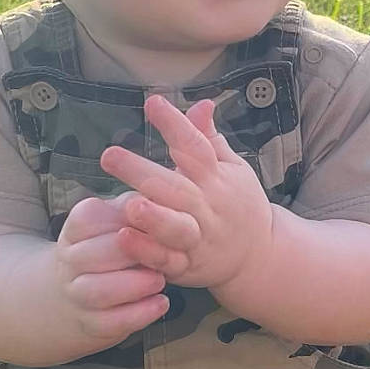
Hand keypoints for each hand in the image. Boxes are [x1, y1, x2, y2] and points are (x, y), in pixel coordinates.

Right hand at [53, 193, 170, 348]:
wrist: (77, 292)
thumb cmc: (110, 245)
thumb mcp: (118, 218)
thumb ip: (138, 205)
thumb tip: (162, 192)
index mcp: (76, 227)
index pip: (91, 218)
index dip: (127, 220)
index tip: (156, 219)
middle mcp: (71, 260)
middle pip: (95, 254)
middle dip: (133, 253)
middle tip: (167, 252)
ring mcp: (77, 293)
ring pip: (99, 291)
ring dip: (135, 285)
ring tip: (160, 279)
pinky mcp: (91, 324)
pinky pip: (112, 322)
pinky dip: (139, 313)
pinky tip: (161, 302)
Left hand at [99, 94, 273, 290]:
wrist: (260, 256)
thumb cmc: (240, 205)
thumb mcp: (233, 168)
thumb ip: (209, 138)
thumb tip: (201, 104)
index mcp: (215, 177)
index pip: (194, 145)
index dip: (174, 124)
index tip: (153, 103)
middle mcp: (206, 206)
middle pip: (174, 186)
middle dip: (141, 171)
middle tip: (110, 155)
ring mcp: (198, 237)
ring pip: (175, 227)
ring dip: (153, 217)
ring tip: (130, 204)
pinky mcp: (187, 265)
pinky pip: (167, 260)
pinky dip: (147, 251)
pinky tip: (125, 239)